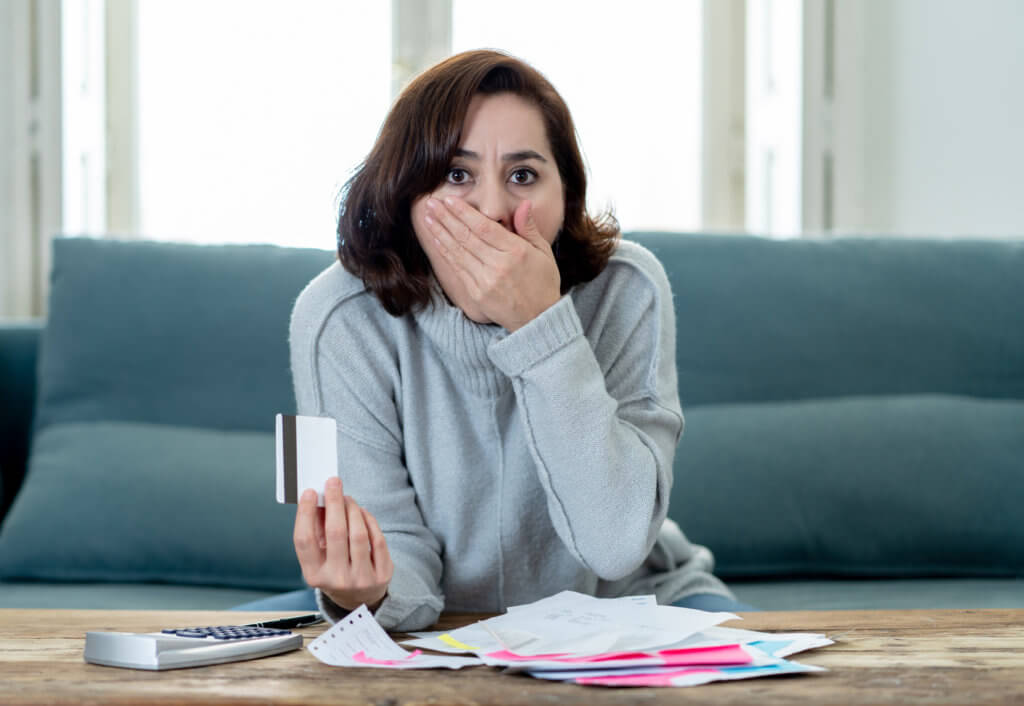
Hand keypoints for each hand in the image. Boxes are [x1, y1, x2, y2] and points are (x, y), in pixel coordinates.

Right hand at [293, 476, 392, 611]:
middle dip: (334, 502)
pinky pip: (377, 539)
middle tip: (333, 482)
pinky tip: (362, 512)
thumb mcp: (320, 557)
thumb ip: (316, 530)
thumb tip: (319, 498)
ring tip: (348, 498)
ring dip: (352, 509)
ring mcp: (361, 579)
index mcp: (314, 576)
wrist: (360, 599)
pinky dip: (368, 520)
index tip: (308, 493)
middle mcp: (336, 580)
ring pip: (358, 534)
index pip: (304, 541)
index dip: (305, 514)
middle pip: (335, 533)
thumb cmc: (335, 569)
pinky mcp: (382, 574)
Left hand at [424, 196, 560, 330]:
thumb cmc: (542, 283)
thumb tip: (524, 204)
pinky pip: (458, 269)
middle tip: (431, 204)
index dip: (464, 212)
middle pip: (467, 237)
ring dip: (441, 233)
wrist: (537, 319)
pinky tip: (437, 240)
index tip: (450, 199)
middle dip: (446, 218)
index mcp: (516, 252)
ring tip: (428, 218)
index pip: (484, 227)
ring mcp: (486, 281)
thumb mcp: (544, 253)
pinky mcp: (477, 294)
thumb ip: (529, 228)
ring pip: (458, 252)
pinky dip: (446, 253)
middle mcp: (498, 266)